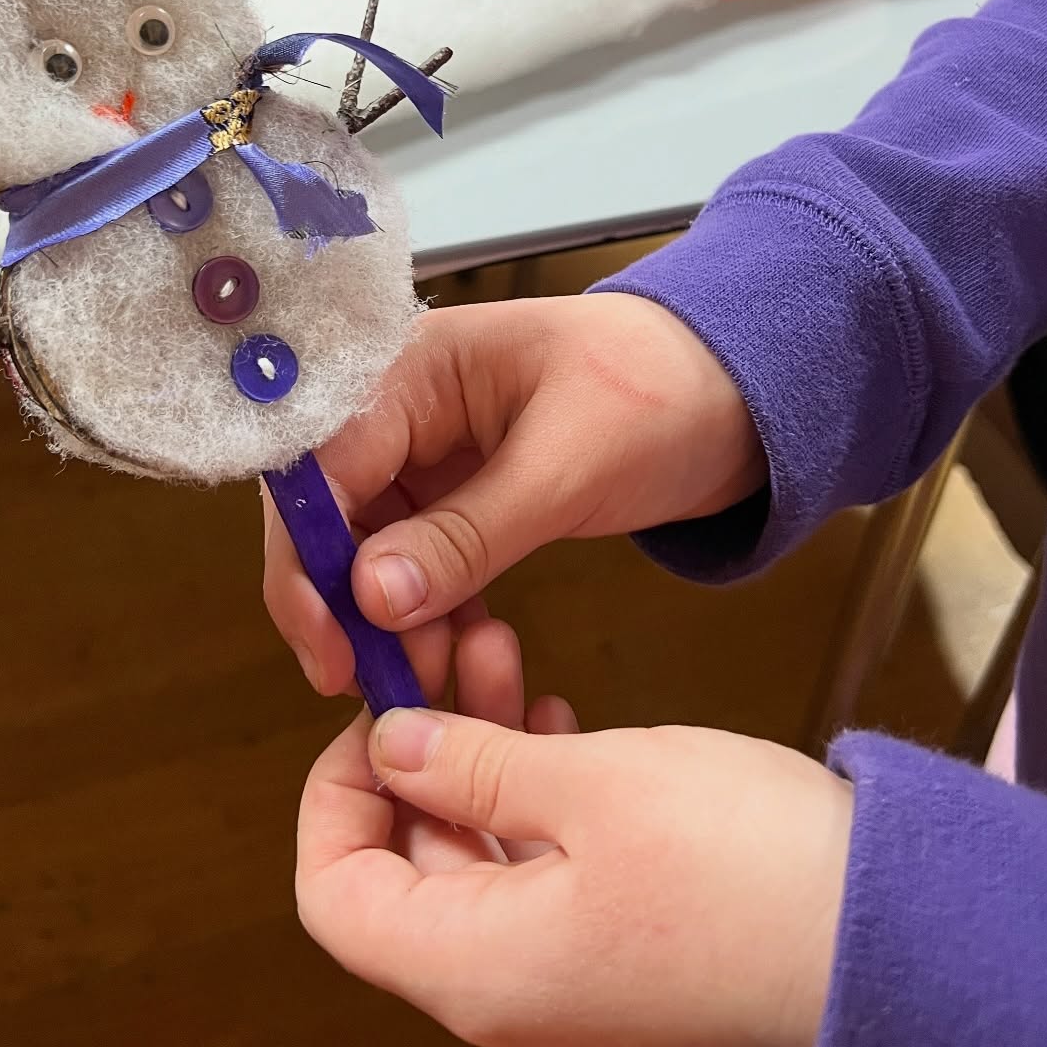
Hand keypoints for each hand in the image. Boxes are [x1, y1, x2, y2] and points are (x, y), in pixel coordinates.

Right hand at [263, 295, 764, 697]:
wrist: (737, 391)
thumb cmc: (659, 394)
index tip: (329, 640)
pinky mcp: (460, 493)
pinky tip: (451, 653)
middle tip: (362, 680)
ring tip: (422, 678)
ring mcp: (429, 451)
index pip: (321, 462)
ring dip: (381, 614)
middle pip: (327, 508)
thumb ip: (469, 533)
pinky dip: (425, 609)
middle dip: (337, 596)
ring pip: (365, 544)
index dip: (309, 555)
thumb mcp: (568, 466)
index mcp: (412, 366)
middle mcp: (402, 404)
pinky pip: (415, 559)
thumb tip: (369, 597)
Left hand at [297, 691, 851, 1046]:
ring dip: (483, 761)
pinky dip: (539, 802)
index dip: (334, 793)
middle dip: (421, 748)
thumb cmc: (746, 872)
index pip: (335, 896)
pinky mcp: (634, 967)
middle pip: (410, 871)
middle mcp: (514, 996)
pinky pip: (548, 883)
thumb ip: (473, 766)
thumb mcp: (590, 785)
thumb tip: (390, 747)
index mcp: (476, 968)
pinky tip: (561, 722)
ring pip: (484, 866)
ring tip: (510, 658)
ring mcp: (578, 989)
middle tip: (456, 646)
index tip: (377, 708)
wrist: (905, 949)